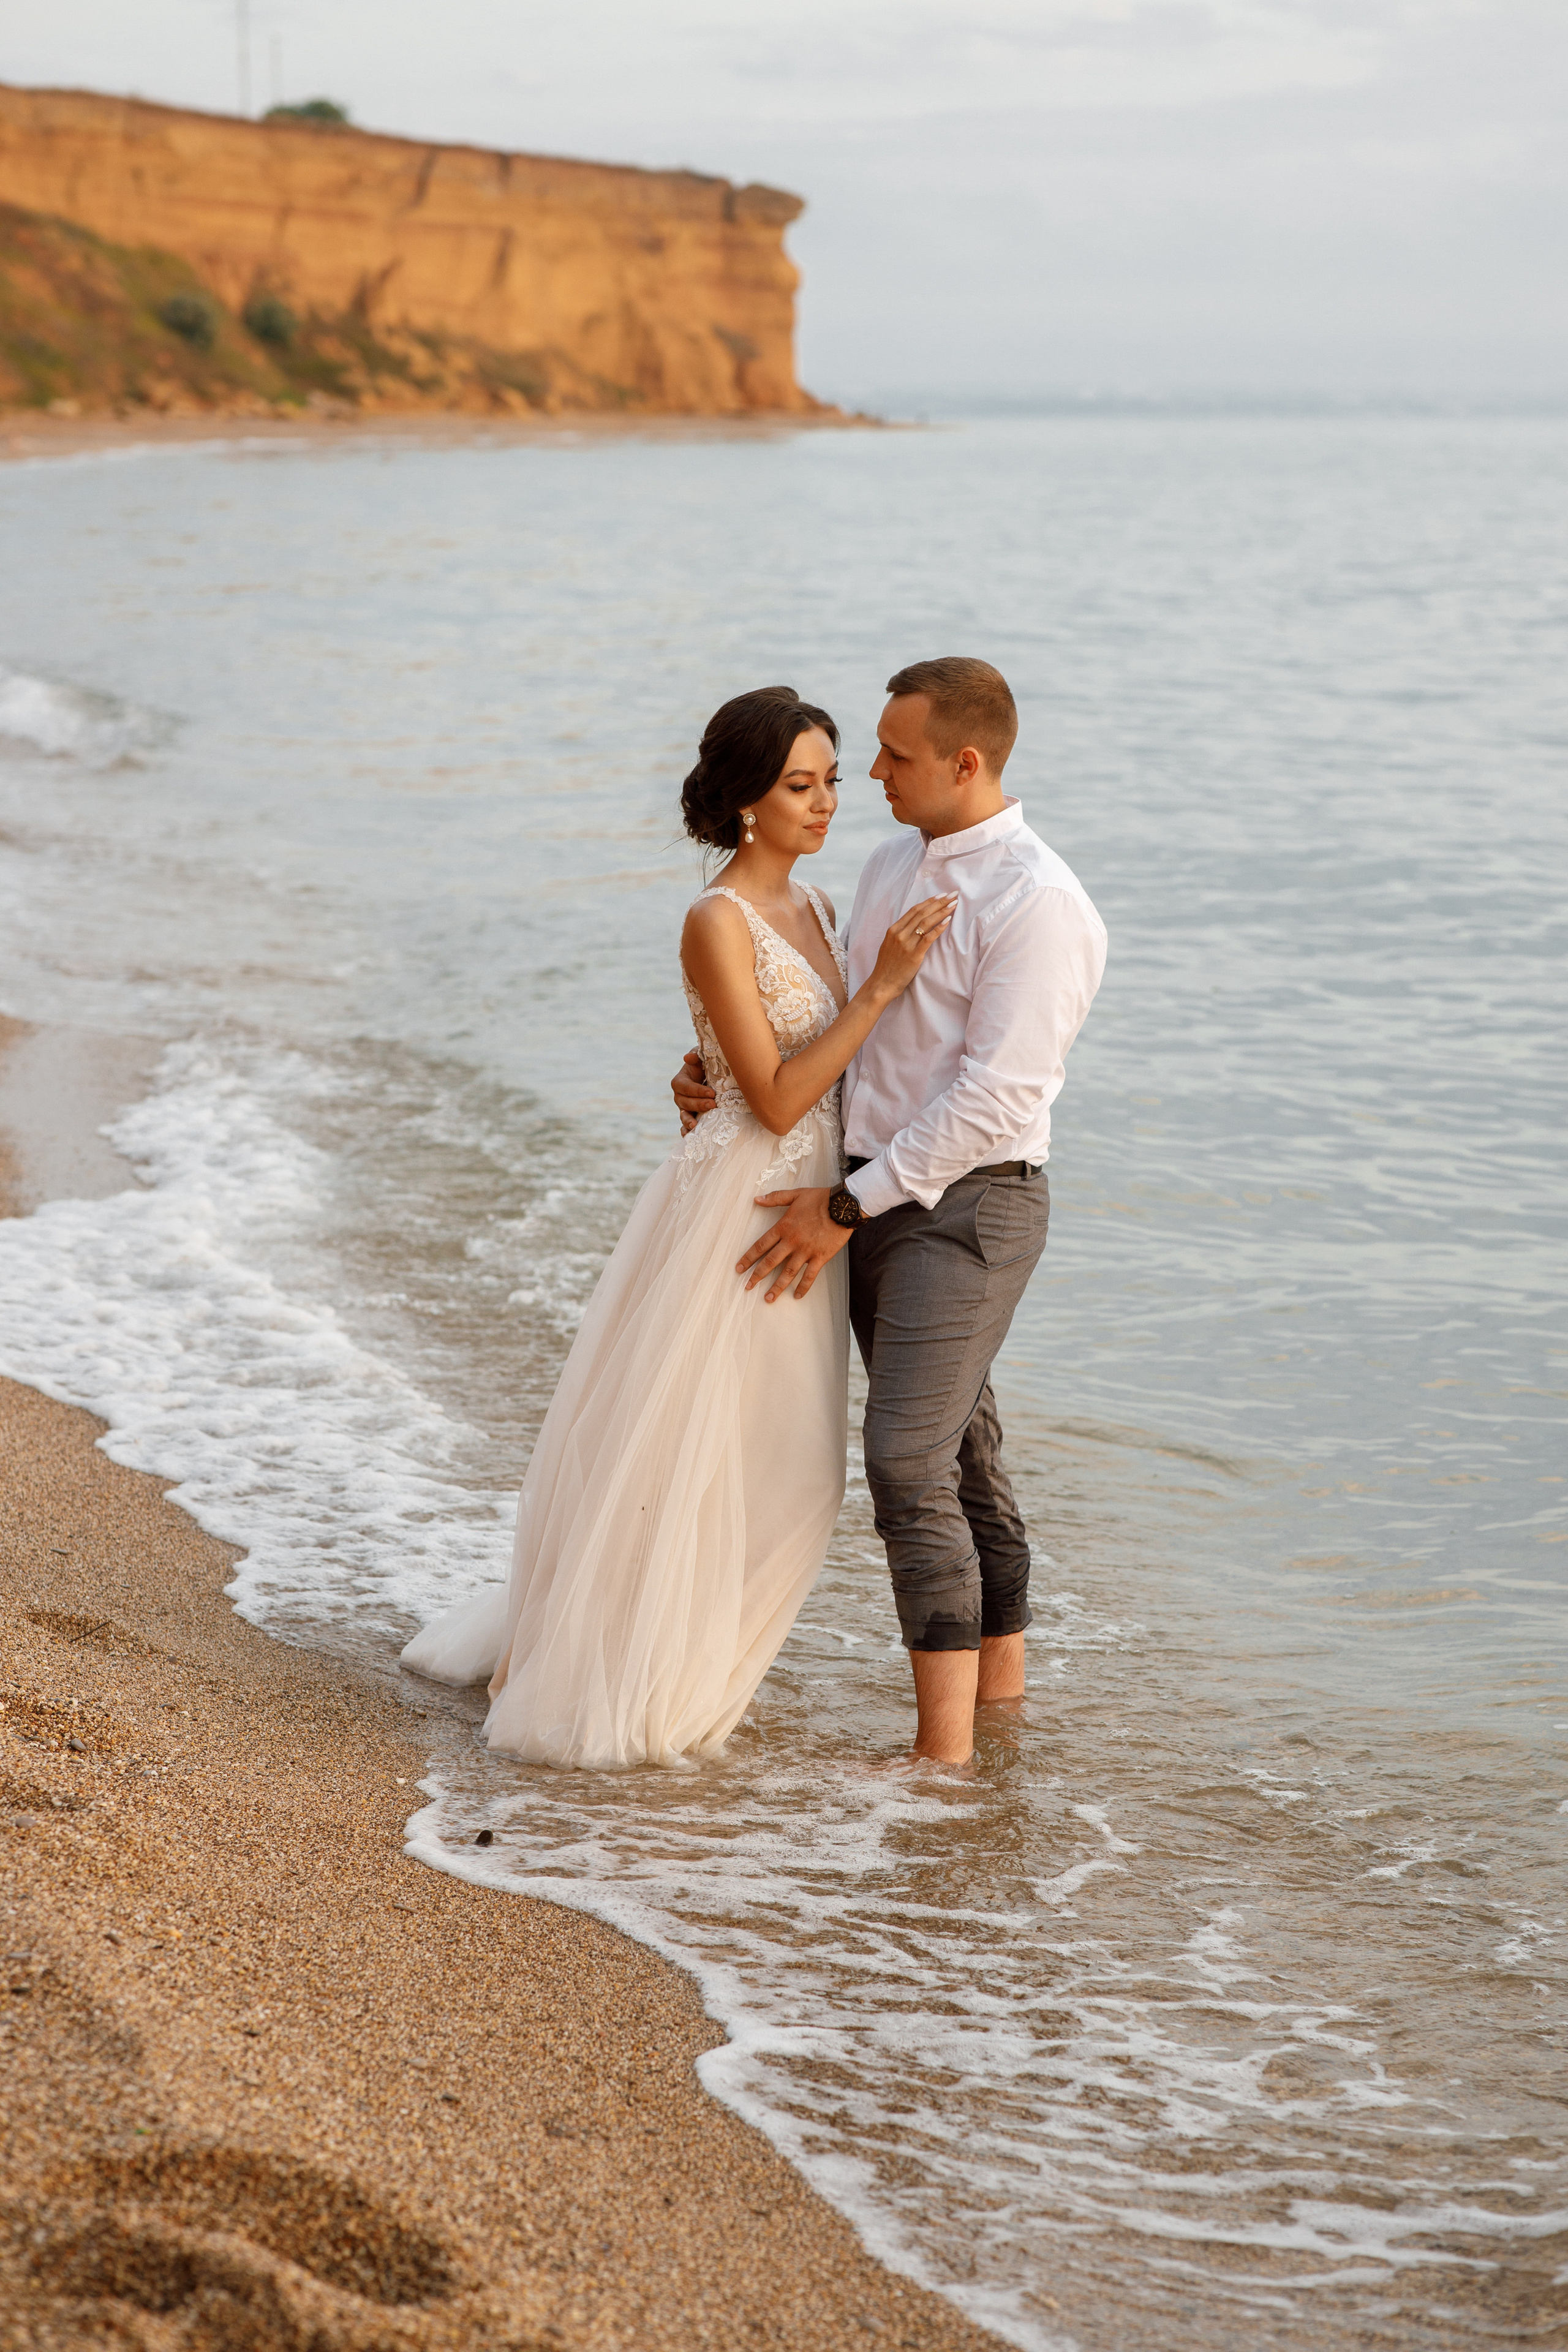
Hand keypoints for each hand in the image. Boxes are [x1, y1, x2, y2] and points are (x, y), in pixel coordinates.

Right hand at [672, 1047, 716, 1135]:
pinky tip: (690, 1136)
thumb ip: (696, 1056)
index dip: (696, 1091)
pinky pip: (685, 1126)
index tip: (712, 1093)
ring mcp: (684, 1108)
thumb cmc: (707, 1065)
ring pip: (683, 1115)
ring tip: (695, 1125)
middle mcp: (680, 1096)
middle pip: (684, 1102)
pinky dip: (686, 1131)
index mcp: (680, 1081)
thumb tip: (687, 1058)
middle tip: (713, 1105)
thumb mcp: (702, 1057)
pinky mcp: (691, 1116)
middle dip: (698, 1104)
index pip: (684, 1086)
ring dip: (688, 1120)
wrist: (715, 1078)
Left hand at [737, 1186, 853, 1301]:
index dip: (748, 1257)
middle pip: (770, 1262)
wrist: (843, 1206)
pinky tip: (796, 1295)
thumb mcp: (795, 1194)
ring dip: (777, 1286)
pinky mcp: (820, 1257)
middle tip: (747, 1286)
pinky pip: (810, 1275)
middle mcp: (792, 1241)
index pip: (761, 1245)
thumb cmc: (820, 1199)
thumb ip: (775, 1198)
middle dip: (757, 1275)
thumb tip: (756, 1199)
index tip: (739, 1268)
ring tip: (768, 1298)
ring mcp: (806, 1251)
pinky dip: (803, 1287)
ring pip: (788, 1272)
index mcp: (783, 1227)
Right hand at [868, 894, 957, 1000]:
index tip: (941, 895)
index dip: (929, 901)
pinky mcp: (914, 955)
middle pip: (922, 913)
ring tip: (954, 904)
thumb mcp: (890, 946)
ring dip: (942, 911)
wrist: (881, 984)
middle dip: (939, 902)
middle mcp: (899, 934)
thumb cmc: (887, 968)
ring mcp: (906, 944)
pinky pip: (928, 938)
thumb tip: (913, 927)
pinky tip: (948, 920)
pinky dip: (939, 927)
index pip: (914, 910)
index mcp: (893, 930)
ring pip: (926, 922)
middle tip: (952, 894)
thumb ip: (900, 935)